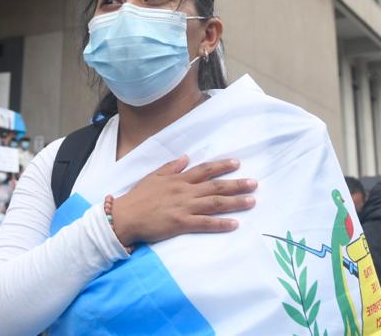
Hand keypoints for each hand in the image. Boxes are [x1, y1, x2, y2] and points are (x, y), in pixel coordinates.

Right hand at [112, 156, 256, 247]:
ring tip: (252, 201)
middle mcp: (185, 191)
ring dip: (235, 202)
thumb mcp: (154, 176)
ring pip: (214, 203)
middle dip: (237, 184)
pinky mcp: (181, 223)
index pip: (205, 170)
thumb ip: (172, 167)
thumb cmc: (138, 197)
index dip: (222, 166)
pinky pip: (205, 223)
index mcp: (178, 179)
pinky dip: (221, 223)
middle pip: (215, 186)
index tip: (237, 163)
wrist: (125, 216)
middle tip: (254, 183)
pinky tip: (234, 224)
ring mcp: (184, 207)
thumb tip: (186, 157)